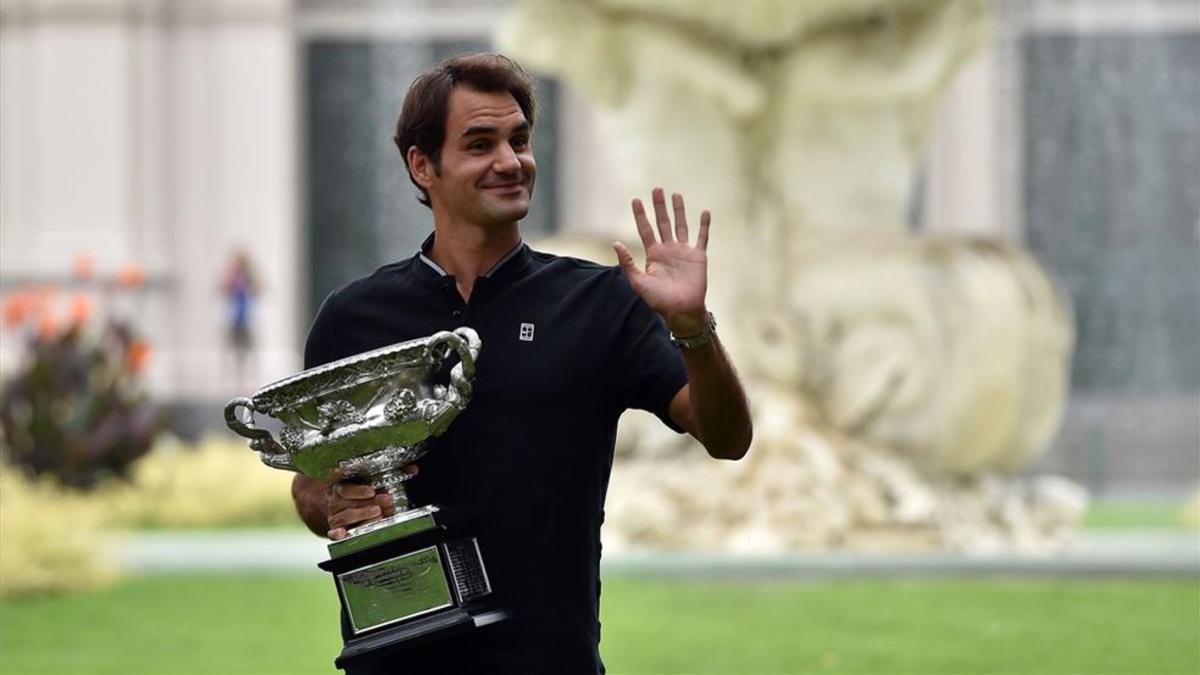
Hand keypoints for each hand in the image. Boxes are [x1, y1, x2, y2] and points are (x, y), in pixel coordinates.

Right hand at [325, 464, 416, 539]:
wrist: (334, 505)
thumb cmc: (357, 491)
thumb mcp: (370, 480)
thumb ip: (392, 474)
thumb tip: (413, 469)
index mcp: (342, 486)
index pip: (347, 487)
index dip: (359, 490)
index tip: (372, 491)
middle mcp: (336, 500)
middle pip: (350, 502)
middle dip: (370, 502)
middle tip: (386, 501)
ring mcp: (335, 515)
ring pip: (345, 517)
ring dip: (362, 515)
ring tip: (378, 513)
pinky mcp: (335, 530)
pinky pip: (333, 533)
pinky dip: (338, 534)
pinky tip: (345, 533)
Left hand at [613, 187, 709, 334]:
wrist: (682, 311)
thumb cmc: (659, 300)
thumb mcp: (639, 282)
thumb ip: (627, 263)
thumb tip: (615, 243)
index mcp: (654, 254)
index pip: (645, 230)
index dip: (640, 215)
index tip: (636, 200)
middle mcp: (668, 249)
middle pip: (663, 222)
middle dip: (659, 206)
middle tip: (657, 189)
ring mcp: (684, 252)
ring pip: (681, 225)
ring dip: (678, 210)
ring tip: (676, 194)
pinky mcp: (698, 256)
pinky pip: (702, 237)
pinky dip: (704, 225)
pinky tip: (705, 212)